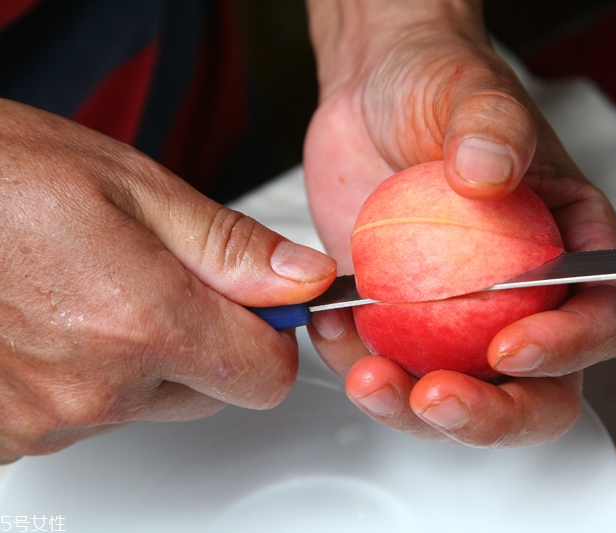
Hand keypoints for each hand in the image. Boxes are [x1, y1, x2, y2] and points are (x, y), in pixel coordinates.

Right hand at [0, 99, 336, 462]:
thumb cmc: (0, 175)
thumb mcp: (130, 185)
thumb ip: (228, 246)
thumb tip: (303, 280)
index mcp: (142, 320)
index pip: (264, 376)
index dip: (269, 337)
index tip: (253, 304)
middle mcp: (94, 387)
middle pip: (209, 392)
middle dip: (205, 342)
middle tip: (155, 279)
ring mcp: (44, 420)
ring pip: (144, 403)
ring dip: (137, 357)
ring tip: (85, 291)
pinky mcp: (5, 435)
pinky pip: (83, 416)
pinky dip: (82, 376)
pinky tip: (49, 324)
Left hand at [302, 0, 615, 445]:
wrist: (374, 97)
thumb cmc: (441, 88)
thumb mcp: (471, 91)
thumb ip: (491, 127)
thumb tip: (490, 173)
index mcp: (571, 247)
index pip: (603, 317)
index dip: (569, 348)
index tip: (510, 347)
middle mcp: (526, 296)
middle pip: (540, 390)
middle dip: (494, 414)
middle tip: (438, 398)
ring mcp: (462, 318)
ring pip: (461, 397)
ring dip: (414, 409)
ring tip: (368, 375)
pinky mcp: (404, 322)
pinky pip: (392, 369)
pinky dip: (360, 367)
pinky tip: (332, 329)